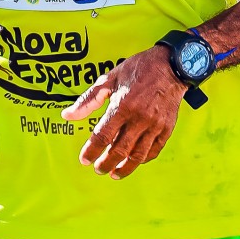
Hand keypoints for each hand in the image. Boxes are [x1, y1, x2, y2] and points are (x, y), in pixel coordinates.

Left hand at [61, 47, 187, 178]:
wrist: (171, 65)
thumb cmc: (138, 69)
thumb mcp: (110, 78)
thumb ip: (88, 100)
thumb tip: (68, 115)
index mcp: (122, 106)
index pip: (102, 136)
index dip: (91, 151)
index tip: (84, 159)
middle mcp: (139, 118)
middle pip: (119, 150)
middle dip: (106, 163)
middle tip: (98, 169)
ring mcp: (154, 125)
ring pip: (137, 155)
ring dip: (124, 168)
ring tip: (114, 173)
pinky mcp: (166, 128)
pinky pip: (154, 150)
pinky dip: (142, 159)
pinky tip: (134, 161)